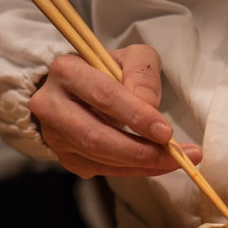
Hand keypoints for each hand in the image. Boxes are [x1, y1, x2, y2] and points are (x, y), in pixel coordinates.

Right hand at [28, 44, 201, 177]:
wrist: (79, 89)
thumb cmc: (108, 71)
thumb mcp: (131, 57)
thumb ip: (142, 73)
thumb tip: (149, 105)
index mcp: (66, 70)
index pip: (103, 96)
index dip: (136, 116)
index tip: (166, 132)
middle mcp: (51, 105)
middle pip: (96, 137)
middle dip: (140, 150)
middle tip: (175, 155)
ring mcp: (55, 136)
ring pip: (99, 158)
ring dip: (142, 164)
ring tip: (176, 160)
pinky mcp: (65, 157)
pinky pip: (103, 170)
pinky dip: (134, 170)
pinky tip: (156, 163)